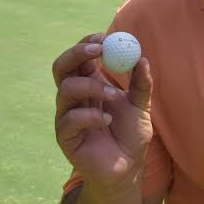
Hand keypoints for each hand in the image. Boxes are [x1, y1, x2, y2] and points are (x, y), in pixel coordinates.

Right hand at [53, 33, 152, 199]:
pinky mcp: (65, 137)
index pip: (79, 57)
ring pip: (65, 90)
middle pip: (61, 67)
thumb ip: (141, 83)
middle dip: (77, 54)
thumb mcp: (141, 105)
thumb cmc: (130, 134)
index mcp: (89, 84)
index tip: (103, 36)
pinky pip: (69, 119)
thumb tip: (142, 57)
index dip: (87, 43)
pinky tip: (108, 121)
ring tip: (115, 96)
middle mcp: (74, 97)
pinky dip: (90, 115)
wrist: (128, 167)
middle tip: (98, 50)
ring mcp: (67, 116)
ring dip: (93, 86)